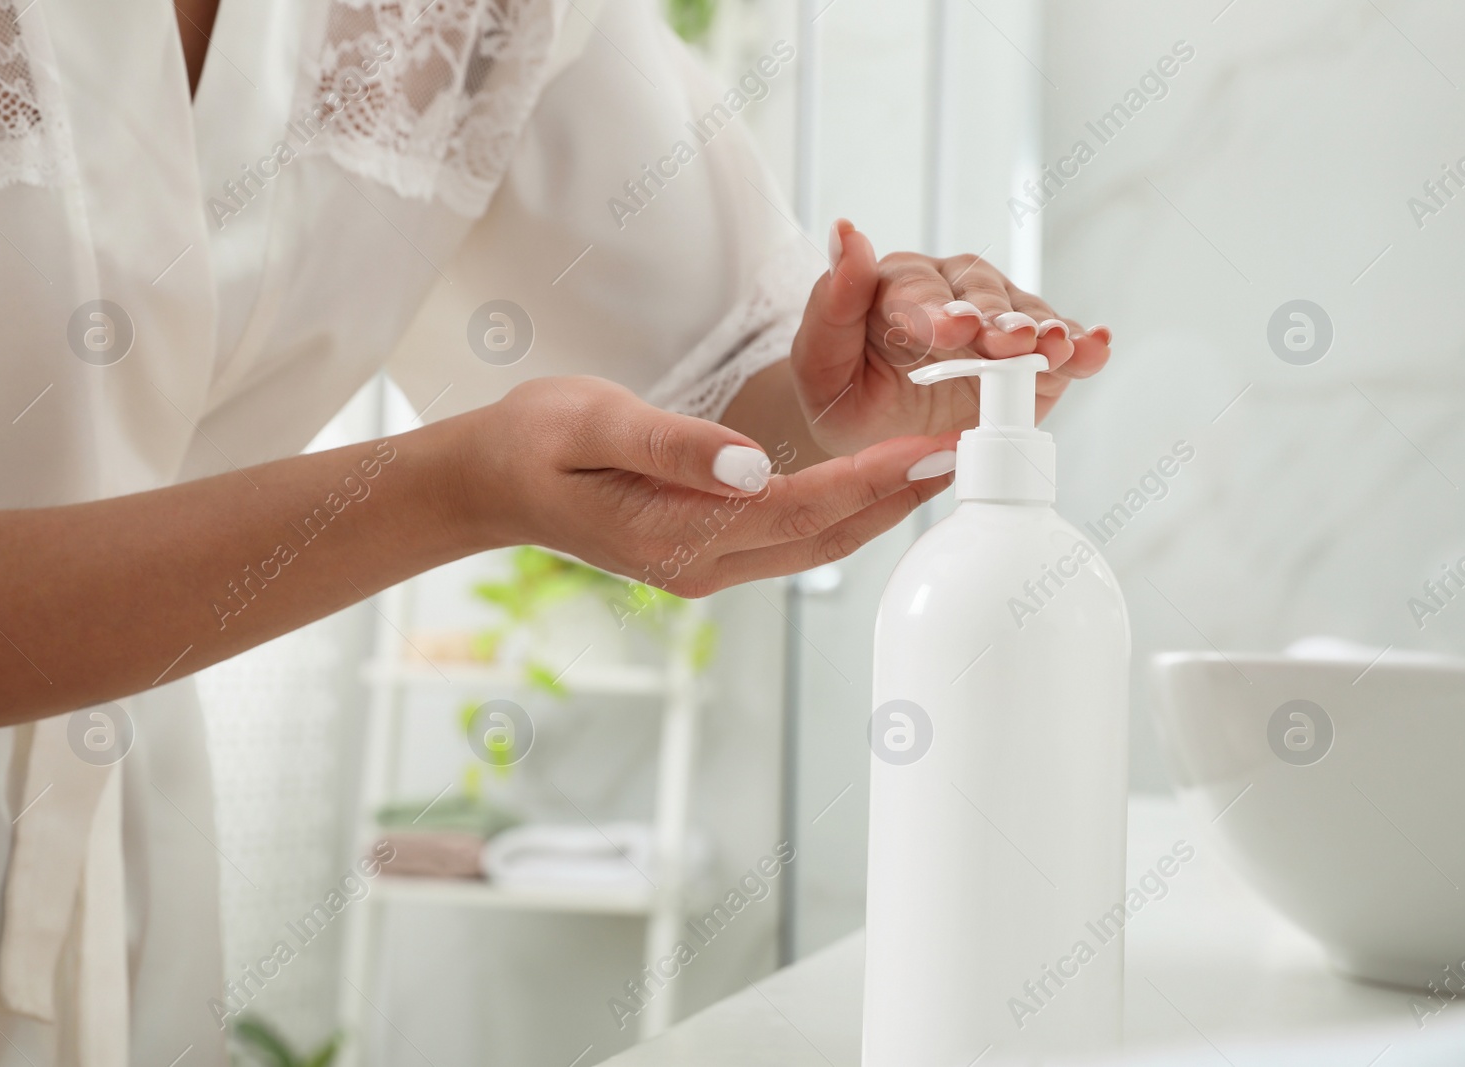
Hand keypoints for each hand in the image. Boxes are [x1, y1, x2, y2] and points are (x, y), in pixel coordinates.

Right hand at [458, 376, 956, 596]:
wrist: (491, 484)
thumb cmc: (534, 441)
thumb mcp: (593, 421)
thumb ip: (674, 444)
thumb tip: (754, 463)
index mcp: (676, 534)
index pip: (798, 509)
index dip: (871, 481)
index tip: (932, 448)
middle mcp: (703, 564)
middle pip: (825, 536)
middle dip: (900, 498)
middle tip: (972, 455)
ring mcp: (707, 565)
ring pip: (816, 541)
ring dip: (881, 507)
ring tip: (942, 464)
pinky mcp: (708, 552)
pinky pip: (795, 536)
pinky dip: (845, 508)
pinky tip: (879, 480)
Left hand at [789, 219, 1112, 456]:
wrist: (877, 435)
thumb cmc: (843, 394)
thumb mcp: (817, 362)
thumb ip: (831, 303)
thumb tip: (846, 232)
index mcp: (893, 286)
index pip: (916, 292)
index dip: (937, 310)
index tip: (954, 328)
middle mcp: (951, 289)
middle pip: (981, 296)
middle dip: (998, 320)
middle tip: (1014, 343)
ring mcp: (996, 317)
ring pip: (1024, 316)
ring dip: (1044, 332)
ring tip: (1059, 349)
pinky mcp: (1030, 349)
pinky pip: (1057, 344)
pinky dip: (1079, 347)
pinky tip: (1096, 348)